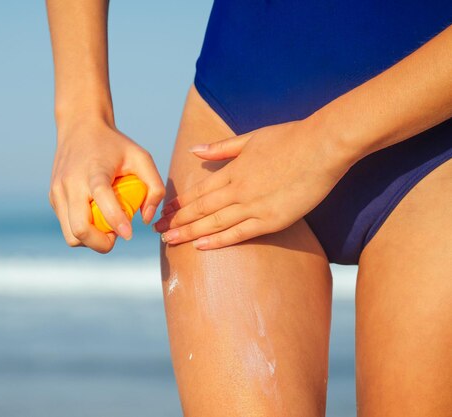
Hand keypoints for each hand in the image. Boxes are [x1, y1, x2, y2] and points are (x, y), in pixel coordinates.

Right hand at [50, 118, 164, 252]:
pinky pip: (67, 226)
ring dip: (91, 240)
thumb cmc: (115, 145)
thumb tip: (145, 219)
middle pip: (80, 230)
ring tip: (106, 227)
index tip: (129, 235)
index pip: (102, 201)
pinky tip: (95, 216)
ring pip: (71, 235)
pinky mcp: (53, 197)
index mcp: (95, 171)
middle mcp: (72, 183)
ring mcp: (58, 192)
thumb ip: (154, 187)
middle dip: (102, 243)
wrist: (79, 126)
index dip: (116, 223)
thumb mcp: (142, 157)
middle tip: (117, 235)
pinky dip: (83, 230)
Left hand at [153, 119, 352, 249]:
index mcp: (232, 170)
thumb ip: (221, 148)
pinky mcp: (272, 220)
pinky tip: (201, 246)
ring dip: (189, 233)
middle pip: (200, 209)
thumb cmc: (290, 138)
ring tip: (170, 241)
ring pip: (214, 223)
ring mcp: (254, 206)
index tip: (163, 212)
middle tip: (156, 232)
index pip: (197, 191)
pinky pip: (239, 233)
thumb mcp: (251, 138)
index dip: (179, 204)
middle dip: (176, 221)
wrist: (324, 146)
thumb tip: (194, 151)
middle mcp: (238, 190)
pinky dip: (218, 241)